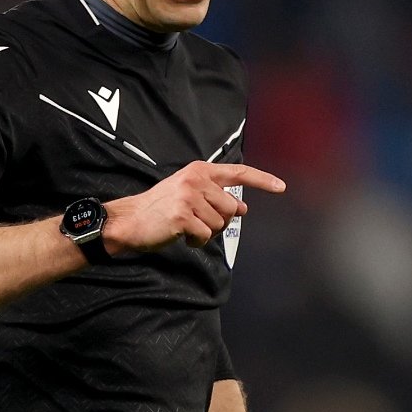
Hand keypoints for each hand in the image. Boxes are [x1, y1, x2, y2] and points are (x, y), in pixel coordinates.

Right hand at [102, 161, 284, 253]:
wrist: (130, 220)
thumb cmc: (160, 208)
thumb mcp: (189, 193)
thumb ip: (216, 196)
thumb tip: (242, 207)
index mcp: (199, 170)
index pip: (238, 173)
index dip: (262, 180)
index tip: (281, 187)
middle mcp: (196, 180)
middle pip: (231, 207)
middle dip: (219, 220)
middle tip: (197, 220)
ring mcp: (189, 197)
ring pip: (219, 224)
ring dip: (205, 231)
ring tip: (185, 226)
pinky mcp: (183, 215)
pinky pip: (205, 235)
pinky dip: (196, 241)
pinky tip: (181, 235)